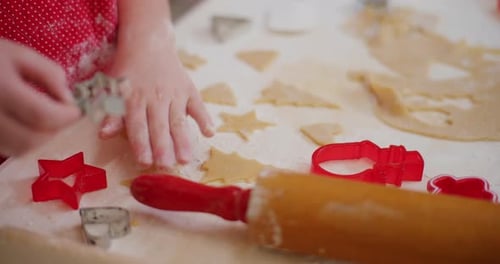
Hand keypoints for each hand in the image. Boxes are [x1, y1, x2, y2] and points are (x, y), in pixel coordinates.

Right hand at [0, 39, 80, 155]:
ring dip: (40, 138)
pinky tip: (26, 124)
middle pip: (30, 139)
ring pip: (18, 149)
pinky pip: (5, 150)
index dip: (65, 116)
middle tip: (62, 115)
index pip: (40, 115)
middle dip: (55, 130)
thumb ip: (49, 74)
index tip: (75, 110)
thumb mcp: (20, 54)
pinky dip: (23, 142)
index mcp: (0, 88)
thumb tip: (67, 100)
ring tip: (44, 119)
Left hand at [100, 29, 213, 168]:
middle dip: (163, 146)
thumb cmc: (128, 70)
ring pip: (178, 120)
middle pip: (159, 126)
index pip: (138, 125)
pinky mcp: (188, 90)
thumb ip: (111, 113)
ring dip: (183, 140)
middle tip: (166, 164)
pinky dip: (204, 118)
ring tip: (186, 158)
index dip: (141, 144)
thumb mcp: (113, 88)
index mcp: (134, 99)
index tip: (145, 161)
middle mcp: (155, 98)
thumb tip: (103, 134)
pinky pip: (198, 105)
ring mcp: (174, 94)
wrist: (148, 42)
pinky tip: (210, 133)